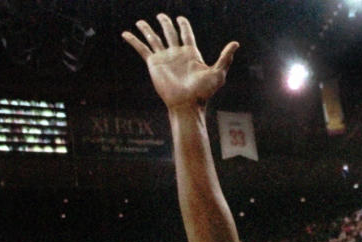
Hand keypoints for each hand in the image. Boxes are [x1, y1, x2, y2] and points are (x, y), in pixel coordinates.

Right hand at [122, 14, 238, 111]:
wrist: (187, 104)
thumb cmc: (203, 92)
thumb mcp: (218, 73)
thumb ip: (225, 57)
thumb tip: (236, 43)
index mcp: (191, 54)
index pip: (186, 34)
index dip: (184, 25)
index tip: (180, 19)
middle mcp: (176, 54)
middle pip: (170, 33)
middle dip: (165, 24)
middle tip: (161, 16)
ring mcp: (164, 58)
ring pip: (154, 39)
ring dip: (147, 29)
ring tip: (140, 22)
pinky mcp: (153, 64)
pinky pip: (142, 49)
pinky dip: (134, 41)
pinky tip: (125, 34)